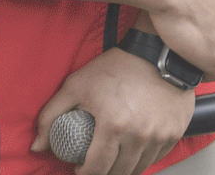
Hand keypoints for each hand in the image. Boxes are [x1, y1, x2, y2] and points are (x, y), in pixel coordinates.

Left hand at [32, 45, 194, 174]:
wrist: (159, 51)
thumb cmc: (118, 66)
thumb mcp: (76, 85)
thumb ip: (51, 116)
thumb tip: (38, 146)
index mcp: (114, 126)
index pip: (96, 169)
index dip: (84, 174)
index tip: (79, 168)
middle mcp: (140, 134)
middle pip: (119, 172)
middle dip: (103, 173)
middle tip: (96, 163)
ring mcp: (161, 133)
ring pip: (139, 167)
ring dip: (124, 167)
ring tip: (115, 157)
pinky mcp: (176, 130)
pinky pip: (158, 156)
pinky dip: (145, 157)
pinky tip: (135, 149)